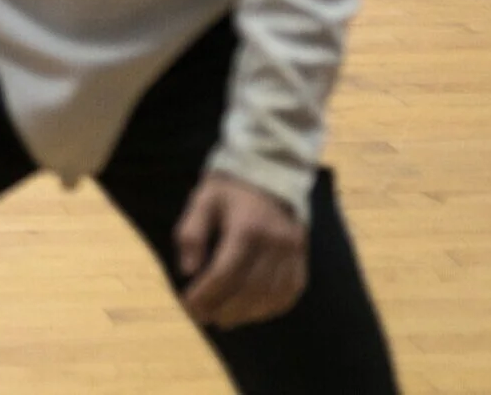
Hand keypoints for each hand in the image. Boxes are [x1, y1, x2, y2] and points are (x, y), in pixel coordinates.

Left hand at [174, 172, 308, 329]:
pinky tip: (253, 312)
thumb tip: (188, 271)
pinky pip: (291, 291)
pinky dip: (271, 307)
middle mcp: (274, 242)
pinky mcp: (302, 255)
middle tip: (202, 318)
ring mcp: (292, 250)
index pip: (224, 273)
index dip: (205, 294)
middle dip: (222, 308)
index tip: (188, 305)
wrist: (271, 170)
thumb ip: (191, 234)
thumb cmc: (230, 188)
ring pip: (270, 294)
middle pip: (248, 289)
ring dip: (246, 314)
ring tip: (224, 319)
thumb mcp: (202, 200)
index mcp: (246, 227)